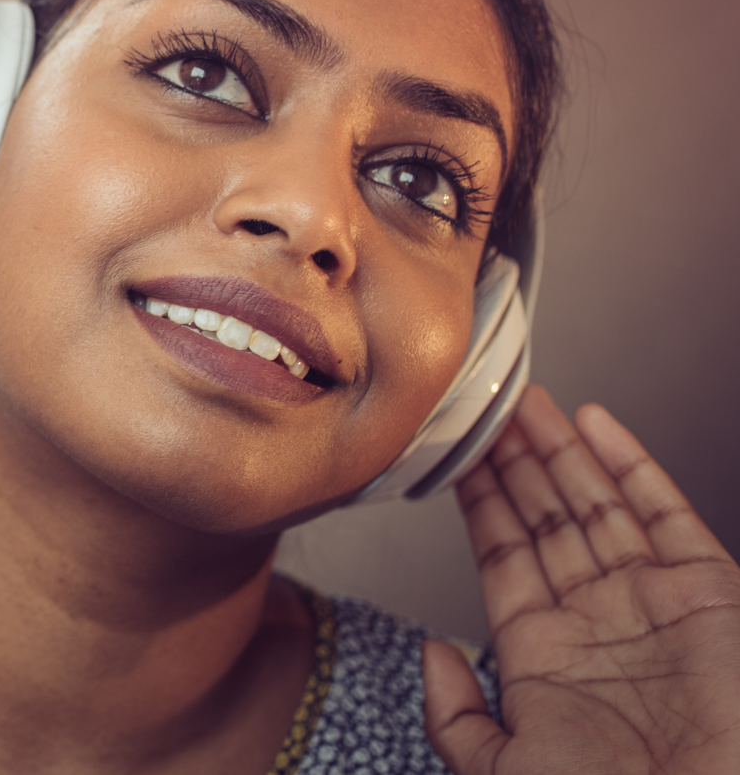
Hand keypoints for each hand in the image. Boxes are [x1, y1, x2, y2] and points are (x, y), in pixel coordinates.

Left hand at [424, 385, 739, 773]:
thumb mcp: (502, 770)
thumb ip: (453, 715)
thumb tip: (429, 652)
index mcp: (543, 655)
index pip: (502, 556)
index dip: (479, 502)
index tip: (452, 455)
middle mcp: (596, 620)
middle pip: (546, 518)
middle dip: (515, 462)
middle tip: (484, 406)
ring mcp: (652, 602)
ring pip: (596, 505)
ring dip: (561, 450)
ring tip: (526, 401)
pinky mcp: (709, 593)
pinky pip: (666, 514)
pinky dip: (631, 465)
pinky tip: (597, 424)